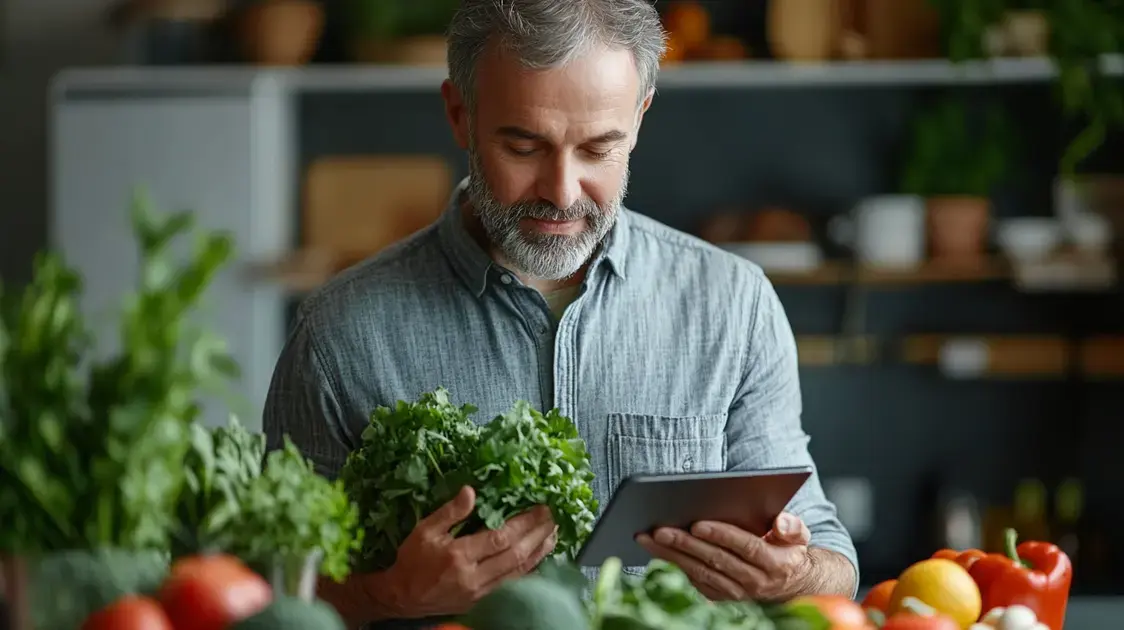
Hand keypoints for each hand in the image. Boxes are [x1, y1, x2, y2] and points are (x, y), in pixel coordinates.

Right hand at [377, 486, 556, 617]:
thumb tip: (471, 490)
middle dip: (537, 535)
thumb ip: (450, 512)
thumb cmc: (413, 560)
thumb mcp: (424, 530)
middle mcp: (474, 576)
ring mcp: (481, 592)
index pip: (501, 538)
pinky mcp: (483, 601)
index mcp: (460, 555)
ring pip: (519, 572)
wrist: (402, 598)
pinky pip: (512, 585)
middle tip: (553, 518)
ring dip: (539, 553)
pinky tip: (539, 560)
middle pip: (516, 555)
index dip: (524, 523)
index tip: (540, 508)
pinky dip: (529, 571)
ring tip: (553, 535)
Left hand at [636, 512, 811, 601]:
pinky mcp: (720, 597)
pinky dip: (673, 567)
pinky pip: (694, 581)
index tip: (698, 524)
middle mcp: (754, 581)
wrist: (790, 585)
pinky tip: (655, 552)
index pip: (746, 547)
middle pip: (715, 560)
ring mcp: (735, 592)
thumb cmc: (787, 551)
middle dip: (686, 544)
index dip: (722, 535)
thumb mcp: (798, 537)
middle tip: (661, 529)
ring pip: (699, 572)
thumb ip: (791, 526)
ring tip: (649, 538)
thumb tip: (781, 521)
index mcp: (774, 563)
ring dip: (672, 555)